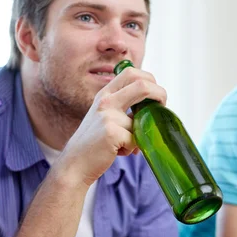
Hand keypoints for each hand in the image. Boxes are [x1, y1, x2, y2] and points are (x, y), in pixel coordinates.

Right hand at [57, 67, 166, 185]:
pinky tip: (118, 152)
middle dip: (160, 94)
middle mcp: (106, 100)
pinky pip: (137, 140)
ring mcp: (108, 116)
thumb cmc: (95, 143)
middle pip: (143, 84)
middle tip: (162, 108)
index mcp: (105, 94)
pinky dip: (133, 149)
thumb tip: (153, 107)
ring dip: (140, 136)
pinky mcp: (111, 133)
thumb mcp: (105, 117)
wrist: (74, 164)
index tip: (155, 96)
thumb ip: (124, 108)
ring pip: (142, 120)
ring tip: (125, 145)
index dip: (150, 81)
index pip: (132, 72)